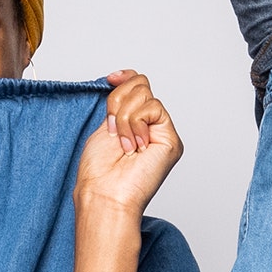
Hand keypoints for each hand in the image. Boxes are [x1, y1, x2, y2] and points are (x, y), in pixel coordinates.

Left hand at [77, 70, 181, 223]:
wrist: (104, 192)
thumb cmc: (100, 170)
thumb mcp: (105, 124)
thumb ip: (118, 103)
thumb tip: (120, 78)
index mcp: (136, 122)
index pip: (137, 84)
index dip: (124, 78)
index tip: (109, 79)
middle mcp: (151, 126)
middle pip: (140, 84)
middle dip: (118, 102)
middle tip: (113, 131)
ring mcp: (162, 132)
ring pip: (144, 94)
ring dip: (124, 118)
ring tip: (123, 144)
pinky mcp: (171, 139)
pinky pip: (153, 108)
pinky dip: (136, 124)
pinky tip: (135, 146)